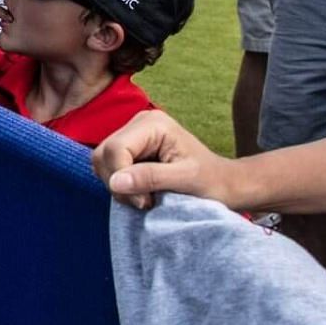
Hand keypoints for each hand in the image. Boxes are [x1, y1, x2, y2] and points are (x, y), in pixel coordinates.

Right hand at [91, 111, 239, 210]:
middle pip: (103, 154)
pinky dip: (120, 185)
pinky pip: (108, 168)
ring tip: (145, 197)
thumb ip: (150, 177)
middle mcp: (138, 123)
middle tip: (144, 201)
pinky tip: (141, 192)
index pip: (115, 149)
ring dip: (118, 186)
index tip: (145, 201)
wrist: (224, 184)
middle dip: (117, 183)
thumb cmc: (211, 181)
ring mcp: (132, 135)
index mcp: (153, 123)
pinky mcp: (130, 150)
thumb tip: (115, 182)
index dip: (121, 178)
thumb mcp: (185, 180)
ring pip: (101, 162)